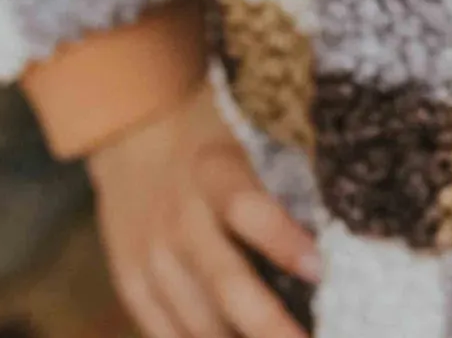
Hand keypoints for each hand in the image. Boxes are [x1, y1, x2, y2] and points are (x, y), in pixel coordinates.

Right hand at [88, 80, 319, 337]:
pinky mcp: (131, 282)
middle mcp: (179, 218)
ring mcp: (151, 256)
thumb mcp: (243, 146)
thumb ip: (274, 196)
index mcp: (213, 173)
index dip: (283, 241)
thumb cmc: (207, 141)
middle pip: (226, 284)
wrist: (130, 132)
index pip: (248, 209)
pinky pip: (166, 333)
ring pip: (199, 324)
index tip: (320, 270)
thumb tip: (321, 259)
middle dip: (270, 327)